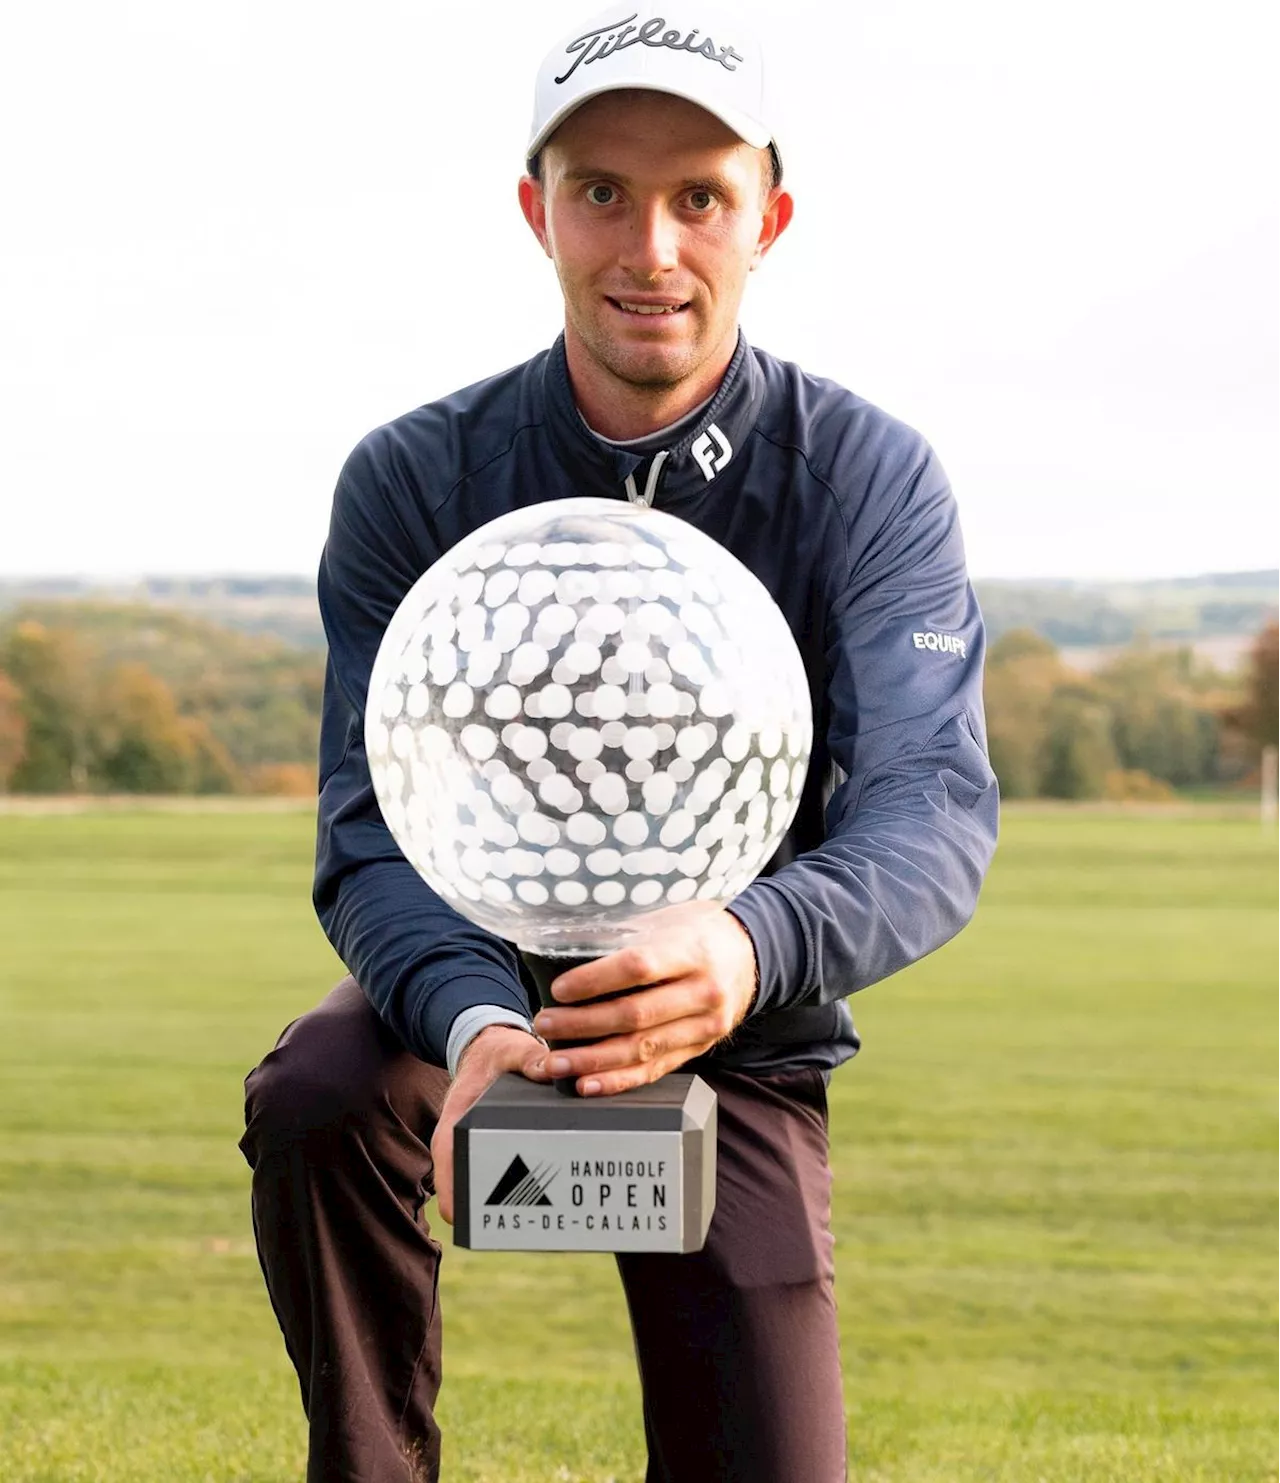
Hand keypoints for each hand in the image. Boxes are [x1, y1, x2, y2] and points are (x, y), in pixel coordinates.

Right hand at [431, 1025, 548, 1223]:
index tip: (468, 1219)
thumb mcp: (512, 1050)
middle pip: (464, 1190)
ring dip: (501, 1207)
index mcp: (455, 1125)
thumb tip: (551, 1071)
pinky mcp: (488, 1155)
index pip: (447, 1165)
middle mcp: (458, 1146)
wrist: (487, 1051)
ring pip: (481, 1192)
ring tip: (539, 1216)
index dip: (455, 1196)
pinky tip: (546, 1200)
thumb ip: (530, 1058)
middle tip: (522, 1221)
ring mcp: (472, 1153)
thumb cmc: (496, 1054)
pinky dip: (513, 1195)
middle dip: (488, 1210)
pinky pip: (495, 1182)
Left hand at [530, 902, 757, 1097]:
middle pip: (635, 1015)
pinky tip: (588, 1083)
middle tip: (546, 1025)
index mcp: (692, 951)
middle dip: (583, 1024)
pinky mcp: (699, 1050)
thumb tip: (564, 941)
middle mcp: (703, 992)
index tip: (560, 989)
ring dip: (594, 1060)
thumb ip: (628, 933)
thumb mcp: (668, 918)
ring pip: (643, 1050)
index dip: (595, 981)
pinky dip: (619, 1080)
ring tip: (556, 1062)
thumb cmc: (697, 931)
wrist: (748, 956)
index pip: (638, 968)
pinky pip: (655, 1071)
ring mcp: (704, 1027)